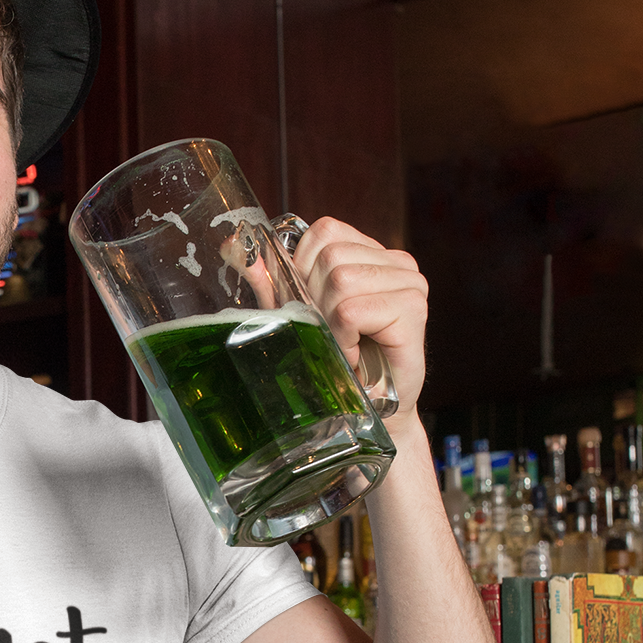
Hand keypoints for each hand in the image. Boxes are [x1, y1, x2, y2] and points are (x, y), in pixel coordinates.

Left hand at [289, 216, 428, 424]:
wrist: (374, 411)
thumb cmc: (340, 362)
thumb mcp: (300, 313)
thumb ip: (273, 277)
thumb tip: (231, 244)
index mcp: (374, 254)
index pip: (325, 232)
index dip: (305, 269)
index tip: (316, 308)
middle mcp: (398, 262)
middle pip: (330, 257)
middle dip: (316, 301)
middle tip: (332, 334)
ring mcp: (411, 283)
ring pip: (340, 281)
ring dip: (330, 324)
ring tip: (345, 346)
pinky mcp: (412, 309)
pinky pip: (351, 310)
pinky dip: (343, 338)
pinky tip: (354, 356)